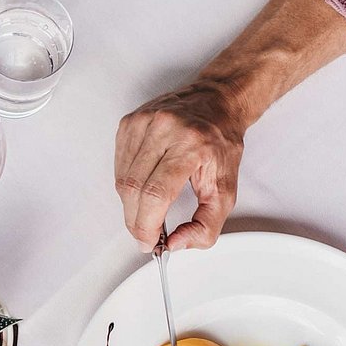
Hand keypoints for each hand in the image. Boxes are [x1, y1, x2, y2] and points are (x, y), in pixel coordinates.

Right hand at [114, 81, 244, 252]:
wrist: (216, 102)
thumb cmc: (221, 142)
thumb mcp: (226, 189)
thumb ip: (207, 225)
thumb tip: (175, 244)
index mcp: (191, 144)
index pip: (155, 193)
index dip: (146, 225)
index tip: (149, 242)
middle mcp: (164, 129)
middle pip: (133, 189)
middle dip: (136, 221)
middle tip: (147, 234)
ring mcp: (142, 123)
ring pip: (122, 180)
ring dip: (131, 204)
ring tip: (148, 210)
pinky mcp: (129, 123)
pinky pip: (119, 166)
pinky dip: (127, 185)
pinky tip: (143, 186)